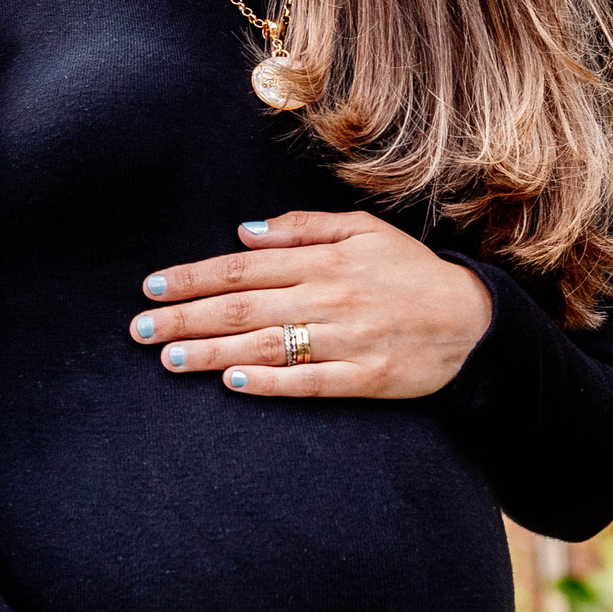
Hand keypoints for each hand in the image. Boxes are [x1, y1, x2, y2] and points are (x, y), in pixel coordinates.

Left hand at [131, 209, 491, 397]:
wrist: (473, 319)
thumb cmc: (409, 271)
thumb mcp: (362, 230)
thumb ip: (302, 228)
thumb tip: (243, 231)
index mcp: (325, 259)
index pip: (244, 267)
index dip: (195, 277)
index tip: (153, 286)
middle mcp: (330, 296)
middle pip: (244, 307)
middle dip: (186, 317)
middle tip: (139, 329)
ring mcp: (348, 338)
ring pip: (268, 345)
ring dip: (213, 353)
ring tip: (169, 358)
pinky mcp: (366, 377)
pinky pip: (311, 381)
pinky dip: (272, 382)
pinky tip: (234, 383)